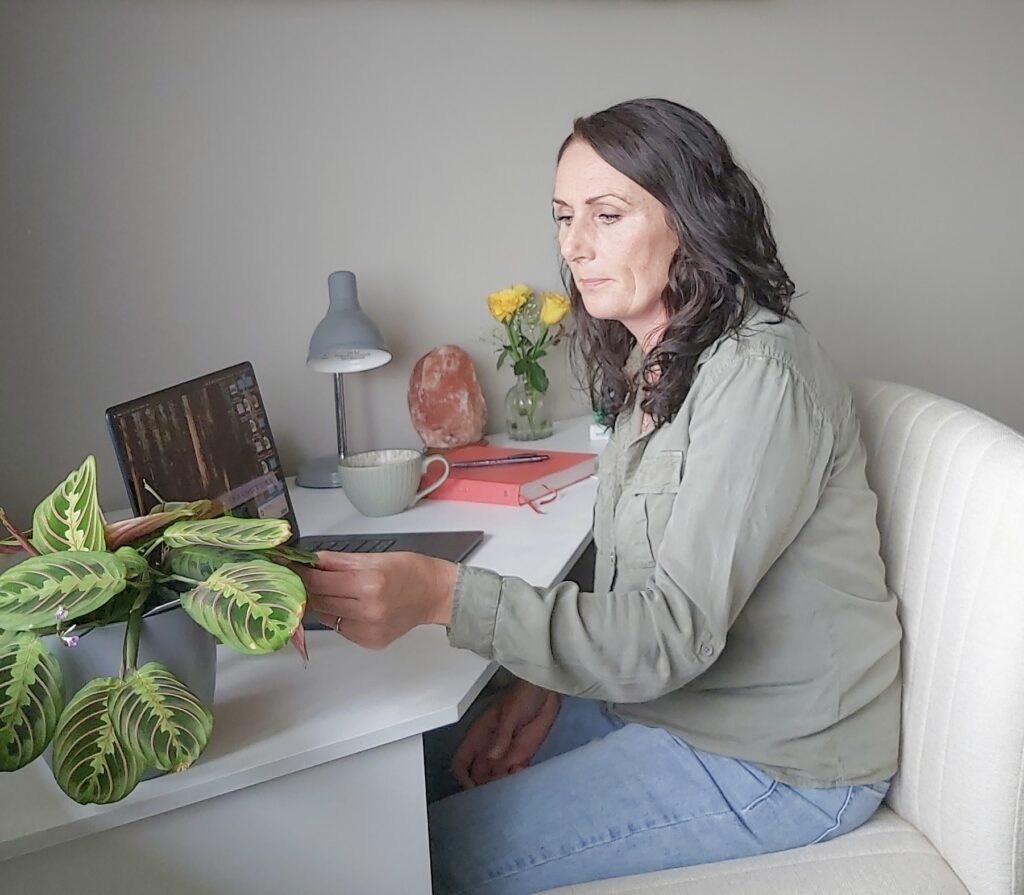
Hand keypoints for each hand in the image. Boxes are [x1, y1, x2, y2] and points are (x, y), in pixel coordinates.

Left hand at [297, 551, 456, 648]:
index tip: (290, 567)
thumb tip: (311, 560)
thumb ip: (339, 561)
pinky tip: (351, 606)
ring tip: (331, 591)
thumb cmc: (410, 571)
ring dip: (323, 603)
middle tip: (305, 577)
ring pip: (327, 617)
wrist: (435, 594)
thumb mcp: (375, 557)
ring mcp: (369, 630)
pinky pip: (342, 629)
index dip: (302, 574)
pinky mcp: (370, 642)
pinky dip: (339, 617)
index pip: (320, 581)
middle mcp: (368, 610)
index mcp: (369, 584)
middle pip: (320, 600)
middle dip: (310, 588)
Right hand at [451, 679, 559, 787]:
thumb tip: (491, 757)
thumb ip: (501, 736)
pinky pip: (516, 773)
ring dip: (500, 785)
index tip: (472, 787)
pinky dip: (516, 779)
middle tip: (493, 795)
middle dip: (483, 786)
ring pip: (497, 776)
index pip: (462, 760)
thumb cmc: (522, 696)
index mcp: (480, 736)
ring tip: (508, 789)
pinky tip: (521, 778)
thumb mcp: (510, 714)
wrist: (545, 692)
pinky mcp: (523, 755)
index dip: (462, 776)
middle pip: (479, 774)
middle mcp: (490, 748)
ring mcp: (506, 752)